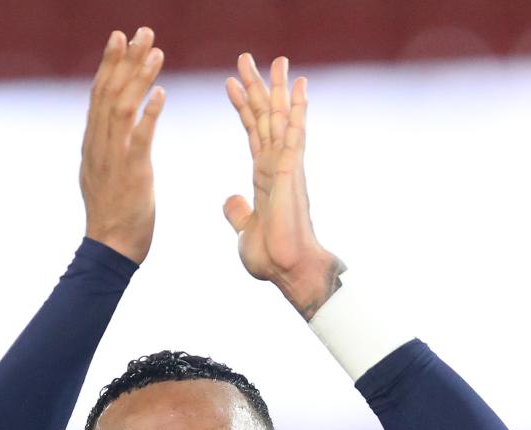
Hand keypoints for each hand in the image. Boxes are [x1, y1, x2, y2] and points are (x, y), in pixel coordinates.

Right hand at [81, 27, 164, 263]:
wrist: (110, 248)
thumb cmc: (113, 215)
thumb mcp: (102, 174)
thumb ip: (105, 148)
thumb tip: (106, 128)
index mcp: (93, 143)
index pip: (99, 94)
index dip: (109, 63)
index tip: (119, 37)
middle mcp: (99, 145)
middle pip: (109, 92)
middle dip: (124, 59)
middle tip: (141, 31)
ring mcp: (113, 158)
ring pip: (122, 108)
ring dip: (139, 78)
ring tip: (155, 51)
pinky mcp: (132, 174)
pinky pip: (140, 138)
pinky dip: (149, 114)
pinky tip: (161, 94)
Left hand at [224, 54, 342, 319]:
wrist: (289, 271)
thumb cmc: (272, 257)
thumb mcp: (245, 230)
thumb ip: (239, 212)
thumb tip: (231, 200)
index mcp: (265, 177)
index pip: (252, 133)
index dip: (242, 108)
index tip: (231, 84)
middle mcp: (278, 166)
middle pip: (265, 118)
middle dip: (257, 87)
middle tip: (248, 58)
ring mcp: (287, 167)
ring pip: (280, 119)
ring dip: (277, 88)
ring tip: (276, 59)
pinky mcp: (293, 172)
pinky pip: (294, 133)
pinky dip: (296, 108)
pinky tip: (299, 85)